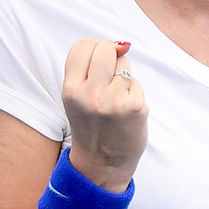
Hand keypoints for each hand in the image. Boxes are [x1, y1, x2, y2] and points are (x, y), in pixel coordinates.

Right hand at [61, 38, 147, 191]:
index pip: (82, 45)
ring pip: (124, 63)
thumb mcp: (76, 97)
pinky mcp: (135, 107)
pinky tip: (126, 110)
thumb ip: (88, 69)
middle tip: (109, 76)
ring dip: (123, 76)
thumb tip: (122, 44)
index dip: (92, 48)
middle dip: (111, 55)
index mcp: (71, 89)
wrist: (102, 163)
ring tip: (115, 98)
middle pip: (106, 48)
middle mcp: (91, 94)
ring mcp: (114, 100)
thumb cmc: (90, 125)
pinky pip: (136, 82)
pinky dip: (133, 92)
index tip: (96, 61)